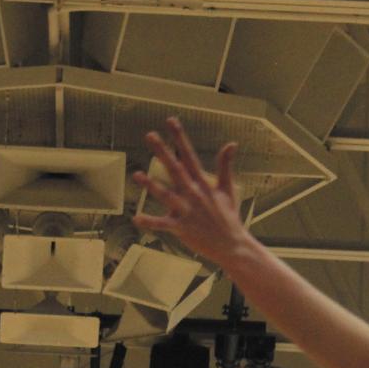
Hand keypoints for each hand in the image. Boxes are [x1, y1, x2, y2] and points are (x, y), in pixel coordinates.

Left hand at [131, 117, 248, 264]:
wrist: (233, 246)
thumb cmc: (228, 217)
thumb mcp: (228, 189)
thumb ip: (225, 166)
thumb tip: (232, 144)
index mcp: (203, 183)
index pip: (189, 156)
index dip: (179, 138)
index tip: (170, 121)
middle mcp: (194, 194)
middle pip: (175, 169)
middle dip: (163, 152)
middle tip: (150, 135)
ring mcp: (187, 211)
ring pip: (167, 195)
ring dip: (151, 185)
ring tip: (136, 174)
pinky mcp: (182, 229)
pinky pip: (163, 224)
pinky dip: (150, 222)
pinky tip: (136, 219)